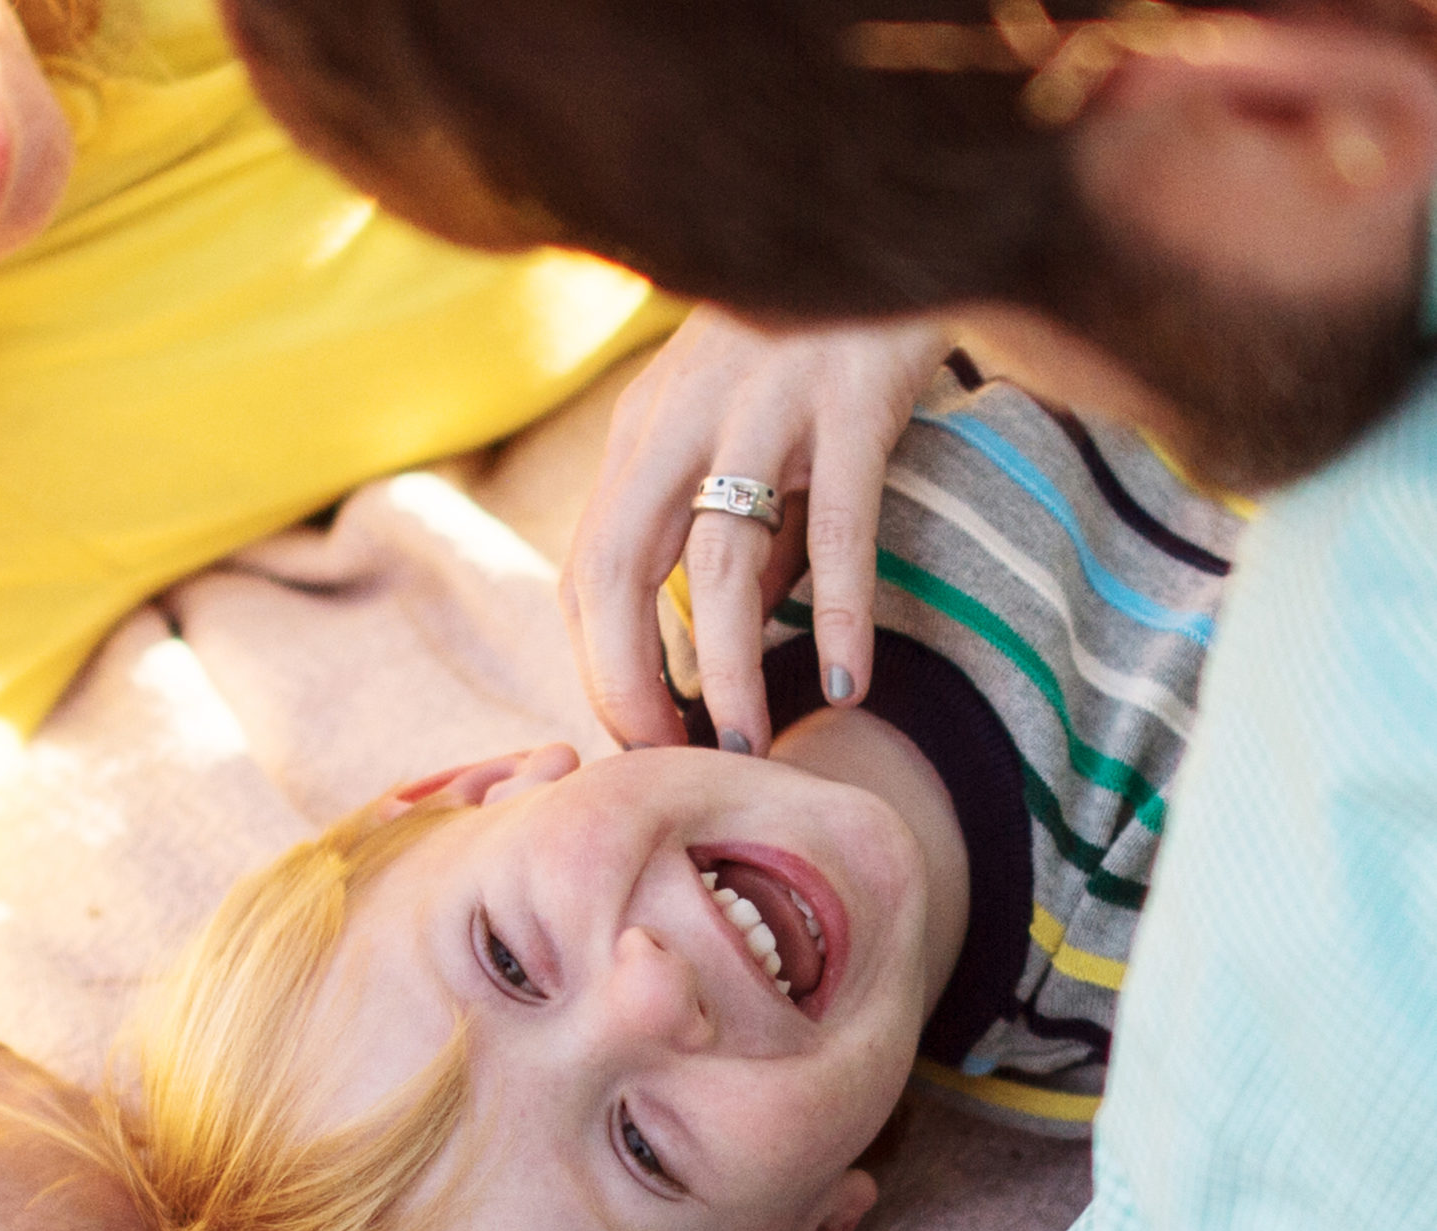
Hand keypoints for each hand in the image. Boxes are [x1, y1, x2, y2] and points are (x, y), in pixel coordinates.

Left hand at [562, 308, 951, 755]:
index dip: (599, 665)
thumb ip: (729, 534)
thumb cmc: (811, 343)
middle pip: (621, 571)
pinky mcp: (852, 406)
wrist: (889, 223)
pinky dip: (837, 613)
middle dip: (630, 681)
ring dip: (727, 668)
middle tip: (669, 759)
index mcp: (644, 431)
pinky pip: (837, 530)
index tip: (636, 736)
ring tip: (748, 744)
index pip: (589, 569)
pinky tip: (849, 681)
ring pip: (718, 565)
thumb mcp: (739, 436)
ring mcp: (765, 409)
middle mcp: (683, 418)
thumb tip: (728, 645)